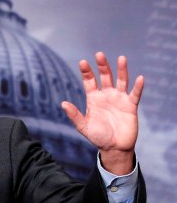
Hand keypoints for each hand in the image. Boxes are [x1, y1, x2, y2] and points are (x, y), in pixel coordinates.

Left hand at [61, 52, 144, 174]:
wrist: (114, 148)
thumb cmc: (98, 137)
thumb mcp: (83, 126)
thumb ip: (74, 115)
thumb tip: (63, 103)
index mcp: (93, 98)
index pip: (89, 81)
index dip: (86, 71)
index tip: (83, 62)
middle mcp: (106, 95)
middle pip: (105, 76)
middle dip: (102, 66)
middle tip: (99, 54)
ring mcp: (119, 99)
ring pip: (121, 81)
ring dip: (121, 70)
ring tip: (121, 58)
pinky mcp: (131, 105)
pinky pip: (135, 94)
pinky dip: (138, 86)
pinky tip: (140, 78)